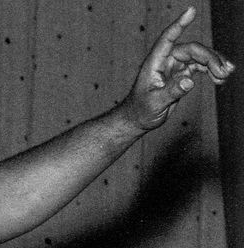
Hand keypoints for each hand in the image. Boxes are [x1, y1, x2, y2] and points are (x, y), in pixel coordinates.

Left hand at [121, 7, 233, 130]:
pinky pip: (201, 66)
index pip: (168, 38)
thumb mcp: (155, 103)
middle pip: (193, 50)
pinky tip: (220, 78)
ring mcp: (175, 66)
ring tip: (225, 75)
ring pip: (200, 57)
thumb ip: (172, 92)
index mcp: (155, 62)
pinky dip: (212, 70)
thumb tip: (189, 81)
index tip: (191, 10)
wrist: (139, 118)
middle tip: (224, 72)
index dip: (179, 24)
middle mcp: (166, 60)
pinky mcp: (182, 74)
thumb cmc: (141, 110)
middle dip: (211, 58)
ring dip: (215, 64)